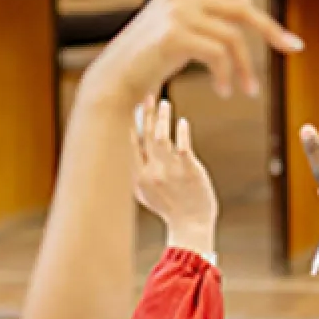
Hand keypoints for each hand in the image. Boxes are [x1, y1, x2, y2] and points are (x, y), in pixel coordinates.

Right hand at [86, 0, 302, 103]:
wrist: (116, 80)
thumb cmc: (149, 60)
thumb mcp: (182, 32)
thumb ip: (210, 17)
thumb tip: (246, 6)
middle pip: (243, 8)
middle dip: (272, 30)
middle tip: (295, 48)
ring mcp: (177, 12)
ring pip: (233, 38)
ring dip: (245, 68)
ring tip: (247, 91)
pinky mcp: (174, 34)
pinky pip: (219, 55)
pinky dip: (227, 76)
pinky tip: (224, 91)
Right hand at [132, 97, 218, 256]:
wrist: (191, 224)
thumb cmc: (169, 207)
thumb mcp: (145, 192)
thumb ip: (137, 171)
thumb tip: (130, 148)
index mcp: (137, 177)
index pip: (128, 144)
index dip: (128, 123)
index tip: (127, 104)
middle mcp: (151, 172)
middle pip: (145, 136)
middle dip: (145, 113)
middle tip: (146, 94)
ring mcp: (170, 171)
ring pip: (161, 137)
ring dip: (162, 118)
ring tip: (164, 103)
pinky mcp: (189, 170)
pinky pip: (183, 146)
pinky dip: (182, 132)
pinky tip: (182, 122)